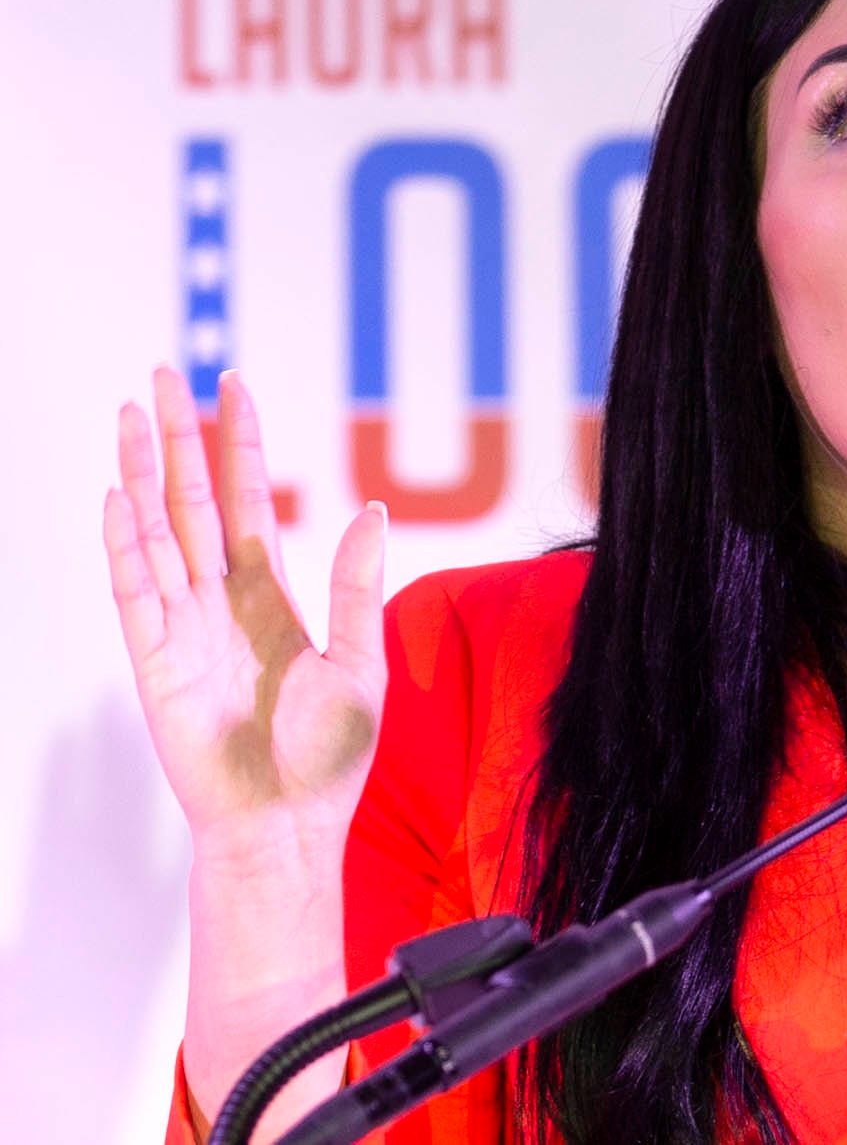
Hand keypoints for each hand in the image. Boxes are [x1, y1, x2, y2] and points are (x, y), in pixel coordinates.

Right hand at [102, 367, 386, 864]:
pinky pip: (136, 594)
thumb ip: (359, 583)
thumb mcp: (362, 660)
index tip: (234, 386)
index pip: (248, 501)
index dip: (241, 444)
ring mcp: (184, 629)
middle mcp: (220, 603)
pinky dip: (126, 547)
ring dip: (143, 474)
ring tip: (133, 414)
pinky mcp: (158, 664)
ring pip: (157, 533)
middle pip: (191, 501)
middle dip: (178, 438)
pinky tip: (119, 500)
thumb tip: (374, 508)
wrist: (289, 826)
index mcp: (272, 597)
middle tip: (162, 375)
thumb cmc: (326, 758)